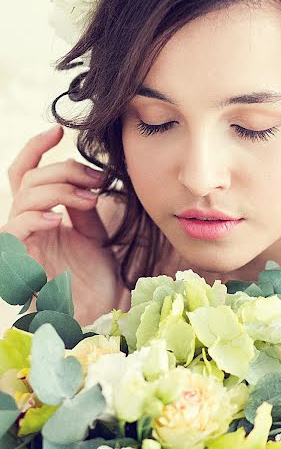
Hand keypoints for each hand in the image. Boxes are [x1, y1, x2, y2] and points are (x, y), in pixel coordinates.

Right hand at [1, 124, 128, 323]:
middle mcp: (27, 226)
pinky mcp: (17, 263)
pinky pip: (13, 229)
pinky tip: (58, 219)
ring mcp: (20, 243)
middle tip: (98, 179)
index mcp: (42, 217)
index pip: (28, 174)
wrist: (95, 318)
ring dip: (59, 189)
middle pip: (29, 179)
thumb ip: (83, 207)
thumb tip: (84, 182)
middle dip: (65, 170)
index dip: (37, 148)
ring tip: (90, 198)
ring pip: (24, 196)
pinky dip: (34, 217)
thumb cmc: (93, 281)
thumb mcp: (94, 235)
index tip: (60, 130)